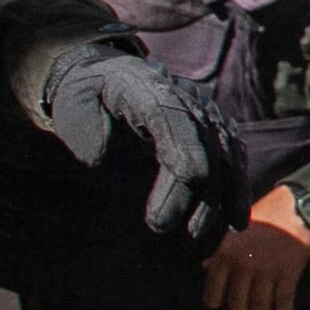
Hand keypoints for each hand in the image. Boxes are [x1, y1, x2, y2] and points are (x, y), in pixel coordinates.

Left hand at [44, 40, 241, 248]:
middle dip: (199, 190)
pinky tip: (234, 222)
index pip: (174, 118)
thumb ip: (86, 131)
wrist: (107, 74)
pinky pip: (235, 159)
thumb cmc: (86, 97)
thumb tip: (101, 161)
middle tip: (177, 230)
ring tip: (206, 235)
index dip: (186, 150)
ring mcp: (206, 112)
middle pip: (206, 144)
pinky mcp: (216, 129)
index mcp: (148, 87)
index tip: (190, 182)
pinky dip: (237, 190)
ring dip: (223, 197)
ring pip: (227, 154)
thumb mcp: (72, 106)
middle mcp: (186, 97)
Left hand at [201, 185, 309, 309]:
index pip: (214, 286)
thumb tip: (205, 266)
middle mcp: (243, 265)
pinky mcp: (288, 273)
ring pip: (260, 304)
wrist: (296, 207)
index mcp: (226, 254)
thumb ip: (220, 250)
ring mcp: (266, 271)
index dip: (214, 300)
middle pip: (238, 300)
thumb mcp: (235, 230)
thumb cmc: (264, 215)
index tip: (218, 307)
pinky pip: (283, 300)